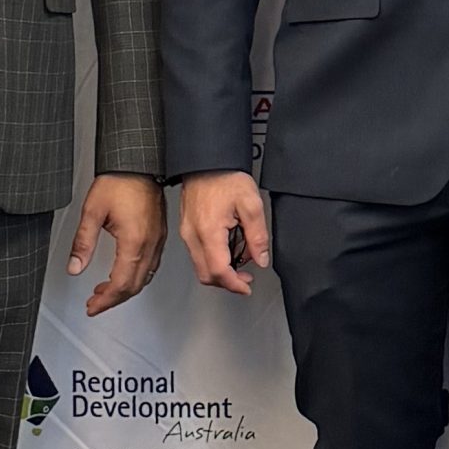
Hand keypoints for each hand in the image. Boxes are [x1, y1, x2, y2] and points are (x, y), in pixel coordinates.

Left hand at [67, 173, 165, 315]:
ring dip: (125, 289)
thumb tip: (74, 267)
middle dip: (114, 299)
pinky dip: (136, 276)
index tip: (92, 306)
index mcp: (134, 242)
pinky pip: (151, 265)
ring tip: (105, 291)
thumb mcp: (92, 212)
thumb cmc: (120, 181)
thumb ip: (82, 243)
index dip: (106, 300)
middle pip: (135, 286)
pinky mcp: (159, 234)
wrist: (138, 163)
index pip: (121, 284)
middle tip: (95, 303)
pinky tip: (124, 272)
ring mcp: (157, 240)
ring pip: (145, 277)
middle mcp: (150, 244)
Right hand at [179, 170, 270, 297]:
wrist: (207, 161)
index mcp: (208, 231)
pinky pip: (197, 254)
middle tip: (246, 277)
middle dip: (228, 282)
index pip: (219, 271)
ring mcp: (186, 233)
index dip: (235, 285)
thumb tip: (261, 259)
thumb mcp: (251, 204)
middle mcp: (192, 236)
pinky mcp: (186, 229)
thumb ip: (257, 236)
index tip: (247, 287)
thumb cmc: (225, 177)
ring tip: (240, 256)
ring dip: (221, 270)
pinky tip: (228, 247)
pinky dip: (213, 259)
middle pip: (206, 275)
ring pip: (200, 266)